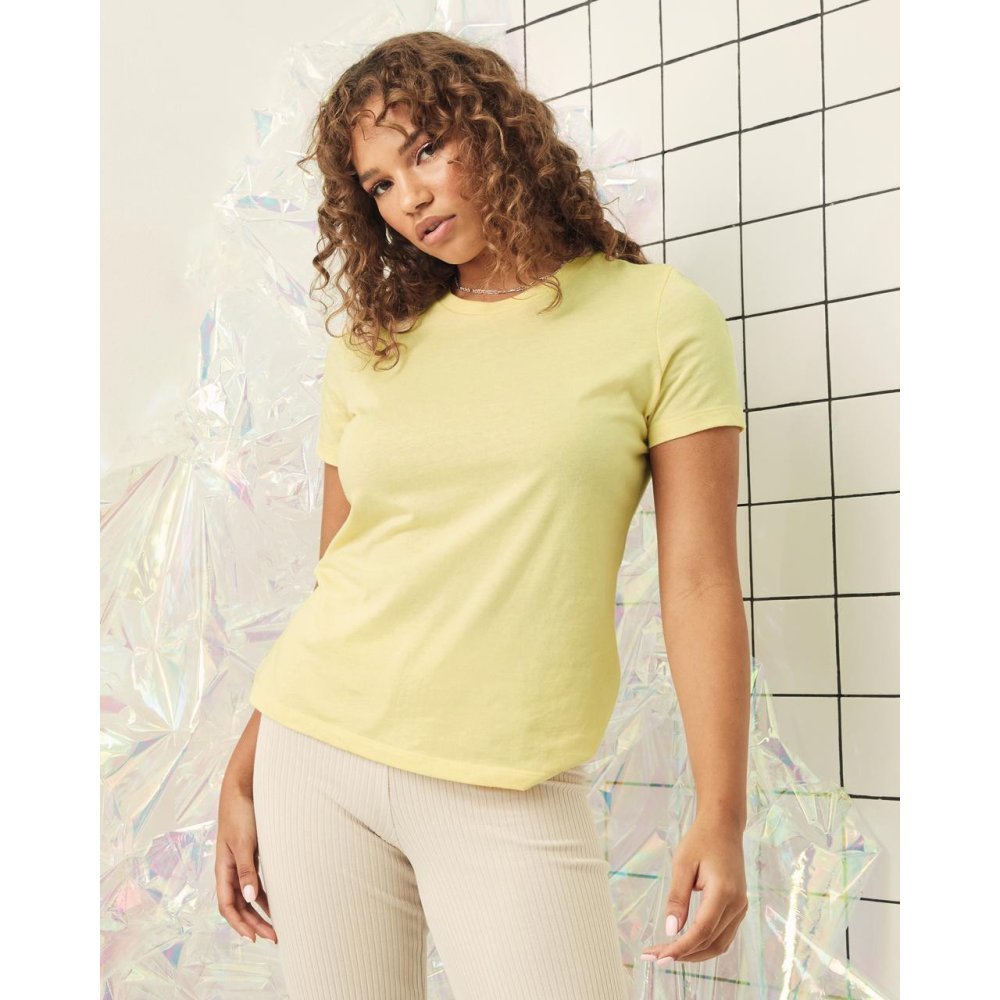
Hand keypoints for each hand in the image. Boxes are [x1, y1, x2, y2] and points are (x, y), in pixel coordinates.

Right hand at [215, 777, 277, 943]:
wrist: (243, 787)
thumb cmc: (240, 813)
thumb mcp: (244, 843)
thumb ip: (245, 870)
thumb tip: (247, 898)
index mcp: (223, 869)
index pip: (227, 905)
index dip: (239, 924)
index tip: (255, 937)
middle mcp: (230, 869)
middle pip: (239, 905)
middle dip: (254, 923)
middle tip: (274, 937)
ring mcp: (241, 862)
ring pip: (248, 895)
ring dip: (261, 911)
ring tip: (278, 927)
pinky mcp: (252, 853)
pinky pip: (256, 882)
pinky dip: (264, 895)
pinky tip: (277, 903)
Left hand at [640, 813, 747, 965]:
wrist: (723, 826)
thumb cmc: (701, 840)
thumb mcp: (683, 864)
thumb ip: (677, 898)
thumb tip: (670, 930)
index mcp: (724, 892)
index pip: (702, 930)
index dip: (681, 947)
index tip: (659, 956)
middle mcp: (737, 904)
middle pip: (710, 942)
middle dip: (683, 954)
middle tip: (655, 956)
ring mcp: (741, 908)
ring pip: (718, 944)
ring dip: (693, 953)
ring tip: (666, 953)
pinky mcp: (738, 908)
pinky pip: (723, 936)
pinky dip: (704, 944)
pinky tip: (685, 943)